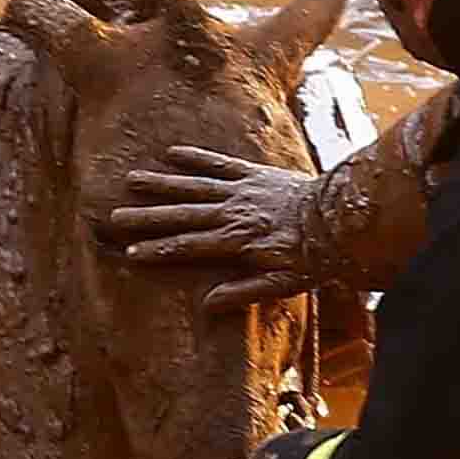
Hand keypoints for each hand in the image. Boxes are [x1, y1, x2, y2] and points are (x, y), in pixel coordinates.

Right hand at [101, 146, 325, 311]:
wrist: (343, 216)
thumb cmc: (315, 256)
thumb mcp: (285, 284)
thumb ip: (245, 292)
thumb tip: (207, 305)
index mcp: (238, 241)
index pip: (189, 246)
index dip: (158, 250)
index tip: (131, 252)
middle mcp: (234, 212)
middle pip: (183, 215)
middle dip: (147, 217)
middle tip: (115, 217)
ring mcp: (243, 189)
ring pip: (194, 186)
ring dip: (163, 184)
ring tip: (132, 180)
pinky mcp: (254, 173)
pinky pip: (220, 163)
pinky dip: (197, 158)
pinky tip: (173, 153)